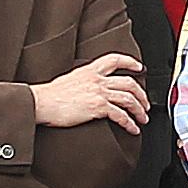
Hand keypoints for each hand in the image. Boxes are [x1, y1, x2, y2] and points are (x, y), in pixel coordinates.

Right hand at [30, 50, 147, 132]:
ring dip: (139, 110)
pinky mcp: (98, 107)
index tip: (139, 68)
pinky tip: (132, 128)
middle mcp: (97, 79)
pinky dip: (130, 123)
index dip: (130, 62)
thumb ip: (84, 79)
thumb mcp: (70, 78)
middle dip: (142, 94)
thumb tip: (90, 86)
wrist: (42, 102)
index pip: (115, 59)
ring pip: (129, 99)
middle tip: (145, 103)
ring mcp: (99, 93)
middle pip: (129, 82)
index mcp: (90, 70)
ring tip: (142, 118)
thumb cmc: (50, 95)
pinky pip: (121, 115)